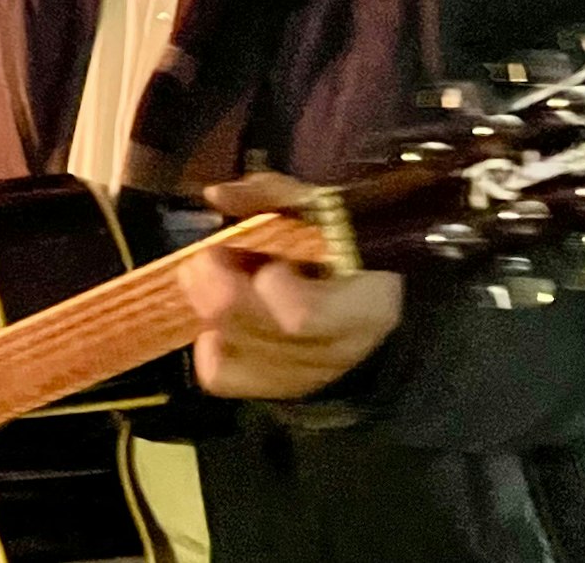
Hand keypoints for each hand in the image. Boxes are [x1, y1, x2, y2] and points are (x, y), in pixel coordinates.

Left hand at [178, 172, 403, 398]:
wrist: (377, 307)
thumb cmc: (347, 247)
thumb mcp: (321, 210)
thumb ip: (272, 197)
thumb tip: (217, 194)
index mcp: (364, 306)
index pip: (302, 317)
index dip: (271, 287)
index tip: (266, 260)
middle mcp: (336, 352)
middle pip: (259, 332)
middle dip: (219, 288)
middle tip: (206, 257)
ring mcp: (306, 377)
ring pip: (238, 354)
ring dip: (209, 311)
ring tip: (208, 281)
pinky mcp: (277, 388)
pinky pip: (224, 377)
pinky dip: (209, 347)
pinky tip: (214, 323)